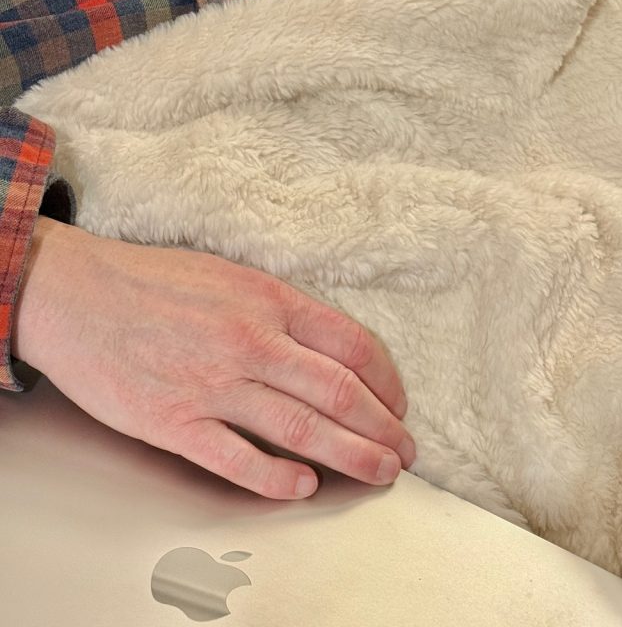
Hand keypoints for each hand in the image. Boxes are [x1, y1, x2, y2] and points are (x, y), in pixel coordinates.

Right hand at [13, 217, 413, 498]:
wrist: (77, 296)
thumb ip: (281, 310)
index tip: (398, 404)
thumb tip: (330, 349)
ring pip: (303, 430)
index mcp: (269, 300)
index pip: (353, 345)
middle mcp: (252, 342)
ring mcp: (214, 385)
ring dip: (352, 456)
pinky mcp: (176, 423)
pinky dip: (278, 478)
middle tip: (404, 452)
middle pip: (340, 393)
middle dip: (383, 428)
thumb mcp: (231, 275)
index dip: (388, 382)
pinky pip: (239, 460)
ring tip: (379, 472)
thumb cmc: (154, 281)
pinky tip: (304, 486)